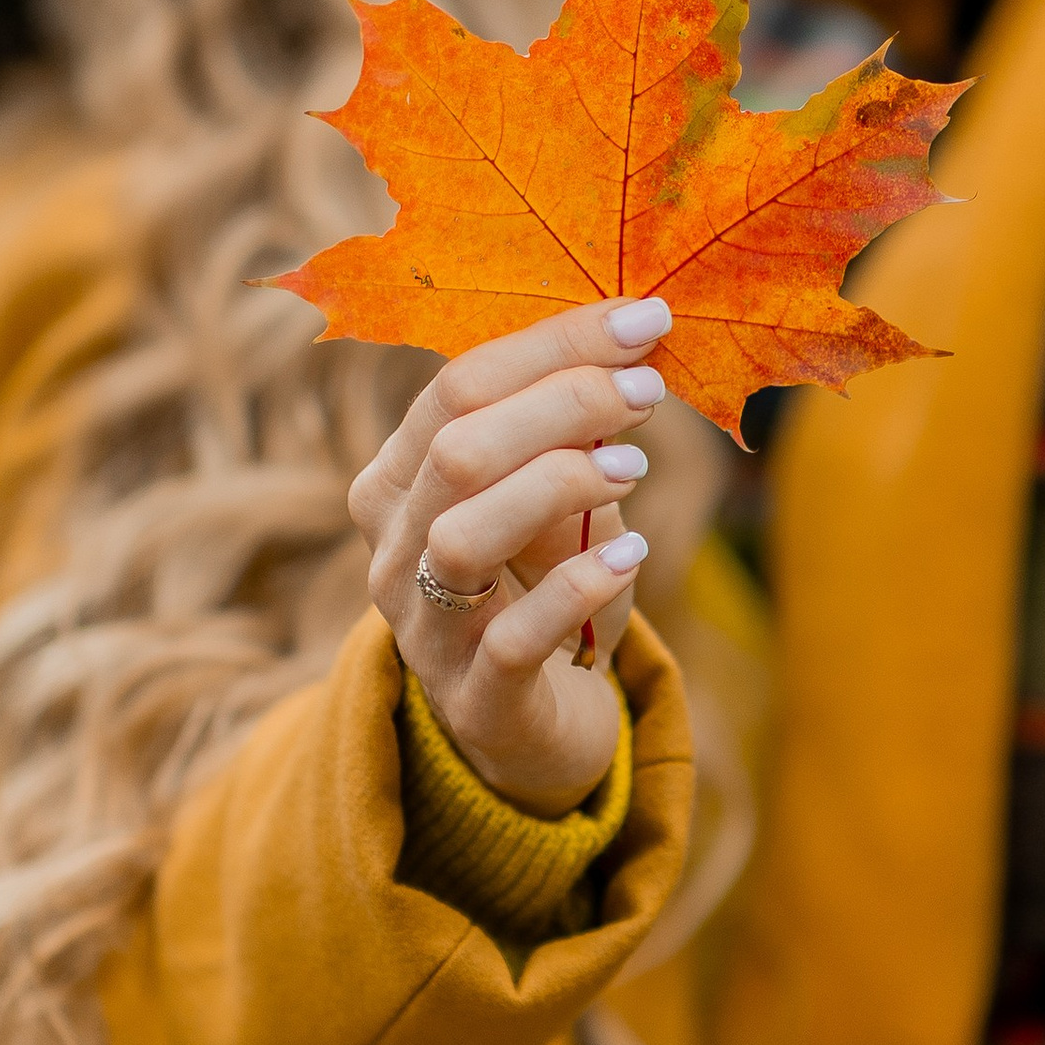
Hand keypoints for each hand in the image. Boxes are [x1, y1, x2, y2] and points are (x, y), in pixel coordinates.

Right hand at [349, 296, 670, 813]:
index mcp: (399, 479)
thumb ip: (572, 435)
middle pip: (457, 447)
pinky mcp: (473, 697)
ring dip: (558, 484)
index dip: (553, 346)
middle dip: (563, 402)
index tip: (642, 320)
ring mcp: (424, 627)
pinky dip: (576, 586)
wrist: (535, 724)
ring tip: (635, 467)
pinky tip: (630, 555)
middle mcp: (395, 547)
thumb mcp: (559, 501)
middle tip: (649, 390)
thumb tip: (631, 345)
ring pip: (464, 534)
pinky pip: (512, 636)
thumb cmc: (546, 588)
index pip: (457, 385)